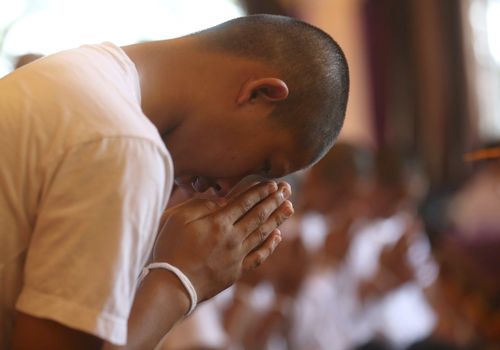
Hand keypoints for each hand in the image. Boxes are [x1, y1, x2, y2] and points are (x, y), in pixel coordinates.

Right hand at [153, 181, 292, 301]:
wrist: (172, 285)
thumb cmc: (170, 249)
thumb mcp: (177, 218)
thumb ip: (200, 205)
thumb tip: (221, 199)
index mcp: (218, 222)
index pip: (244, 202)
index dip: (260, 191)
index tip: (272, 183)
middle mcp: (232, 238)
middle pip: (258, 215)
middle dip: (274, 200)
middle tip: (287, 189)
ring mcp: (236, 256)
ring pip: (263, 234)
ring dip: (278, 219)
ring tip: (289, 207)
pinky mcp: (236, 272)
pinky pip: (259, 257)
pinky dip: (270, 246)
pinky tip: (278, 236)